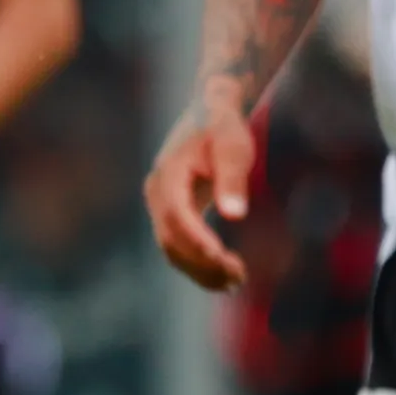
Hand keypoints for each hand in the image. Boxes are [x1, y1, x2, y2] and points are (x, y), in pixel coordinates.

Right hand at [145, 102, 258, 293]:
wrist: (210, 112)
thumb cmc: (224, 127)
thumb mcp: (234, 145)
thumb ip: (233, 178)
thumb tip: (234, 215)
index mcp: (169, 172)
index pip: (177, 214)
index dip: (196, 239)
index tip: (220, 257)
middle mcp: (157, 192)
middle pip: (171, 238)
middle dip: (202, 263)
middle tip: (238, 278)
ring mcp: (160, 205)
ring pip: (172, 249)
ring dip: (200, 270)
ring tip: (236, 282)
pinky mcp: (171, 214)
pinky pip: (178, 247)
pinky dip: (198, 265)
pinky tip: (226, 276)